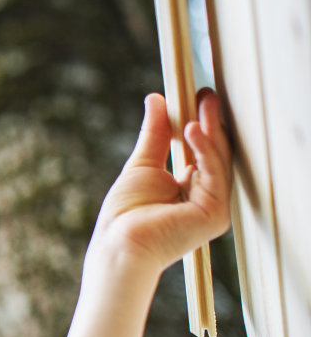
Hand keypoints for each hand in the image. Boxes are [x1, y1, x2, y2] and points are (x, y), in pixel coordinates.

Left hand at [92, 90, 232, 273]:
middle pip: (213, 154)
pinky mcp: (215, 215)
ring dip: (210, 130)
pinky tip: (193, 129)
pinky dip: (205, 150)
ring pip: (217, 161)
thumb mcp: (142, 164)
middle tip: (206, 93)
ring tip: (202, 102)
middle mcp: (205, 199)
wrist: (119, 243)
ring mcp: (213, 208)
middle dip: (210, 122)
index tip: (196, 96)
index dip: (200, 124)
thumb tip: (157, 99)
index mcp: (190, 190)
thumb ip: (155, 134)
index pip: (201, 153)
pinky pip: (214, 175)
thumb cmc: (125, 214)